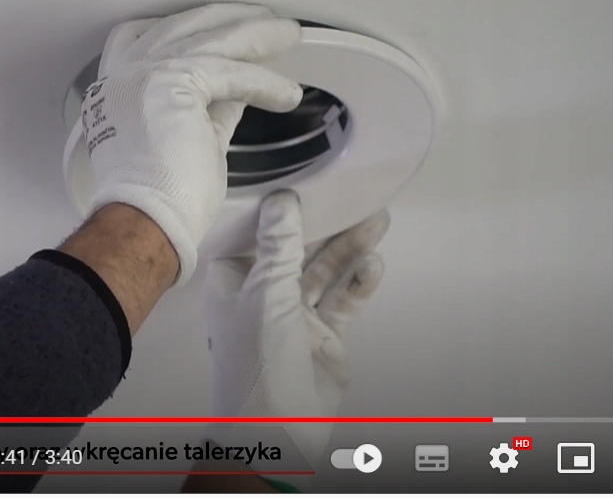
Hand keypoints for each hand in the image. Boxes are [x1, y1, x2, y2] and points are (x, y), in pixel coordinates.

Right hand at [83, 4, 302, 285]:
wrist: (145, 222)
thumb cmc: (160, 197)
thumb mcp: (189, 136)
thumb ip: (207, 107)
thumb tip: (237, 90)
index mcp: (118, 88)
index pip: (150, 37)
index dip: (189, 26)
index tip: (220, 24)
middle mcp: (124, 74)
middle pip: (182, 27)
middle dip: (228, 19)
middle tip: (263, 19)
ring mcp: (144, 75)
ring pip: (209, 41)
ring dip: (255, 36)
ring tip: (286, 34)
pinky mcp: (171, 84)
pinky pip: (229, 72)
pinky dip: (263, 82)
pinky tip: (286, 92)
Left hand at [203, 190, 389, 477]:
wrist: (279, 430)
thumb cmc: (261, 357)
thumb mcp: (267, 291)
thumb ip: (279, 244)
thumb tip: (282, 198)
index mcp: (233, 282)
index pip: (254, 235)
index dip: (277, 210)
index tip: (303, 181)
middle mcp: (262, 294)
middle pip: (295, 249)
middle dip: (325, 224)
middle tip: (355, 194)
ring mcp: (295, 315)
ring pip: (323, 271)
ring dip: (349, 247)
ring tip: (378, 218)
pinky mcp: (324, 334)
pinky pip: (343, 300)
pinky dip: (358, 282)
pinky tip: (374, 264)